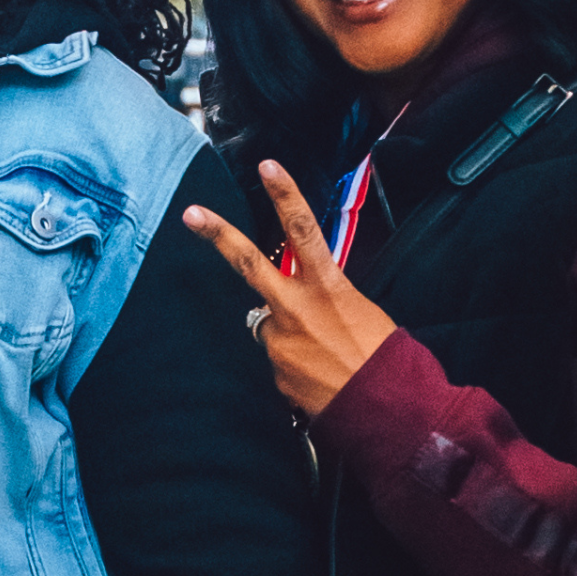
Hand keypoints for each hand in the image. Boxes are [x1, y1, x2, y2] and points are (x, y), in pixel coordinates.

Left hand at [180, 160, 402, 422]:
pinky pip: (278, 359)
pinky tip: (319, 377)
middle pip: (249, 262)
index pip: (303, 230)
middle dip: (217, 234)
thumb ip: (326, 299)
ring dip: (288, 334)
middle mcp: (296, 309)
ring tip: (325, 357)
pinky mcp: (274, 372)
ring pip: (269, 324)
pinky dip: (294, 364)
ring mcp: (279, 341)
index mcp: (327, 287)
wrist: (385, 410)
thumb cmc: (386, 359)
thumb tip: (306, 303)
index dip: (285, 194)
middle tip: (191, 213)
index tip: (267, 165)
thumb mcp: (363, 312)